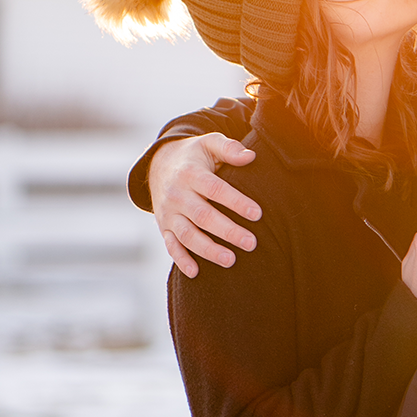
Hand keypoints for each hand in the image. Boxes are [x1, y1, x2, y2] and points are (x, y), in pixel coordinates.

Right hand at [148, 134, 261, 277]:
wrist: (159, 164)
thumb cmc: (194, 155)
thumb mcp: (209, 143)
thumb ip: (229, 148)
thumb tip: (250, 156)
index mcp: (190, 173)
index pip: (215, 189)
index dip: (236, 202)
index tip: (258, 214)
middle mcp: (177, 194)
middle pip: (203, 215)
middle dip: (227, 231)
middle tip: (251, 243)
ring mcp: (169, 212)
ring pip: (187, 234)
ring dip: (208, 250)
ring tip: (231, 260)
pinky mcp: (164, 226)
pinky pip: (170, 245)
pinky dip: (181, 259)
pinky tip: (196, 273)